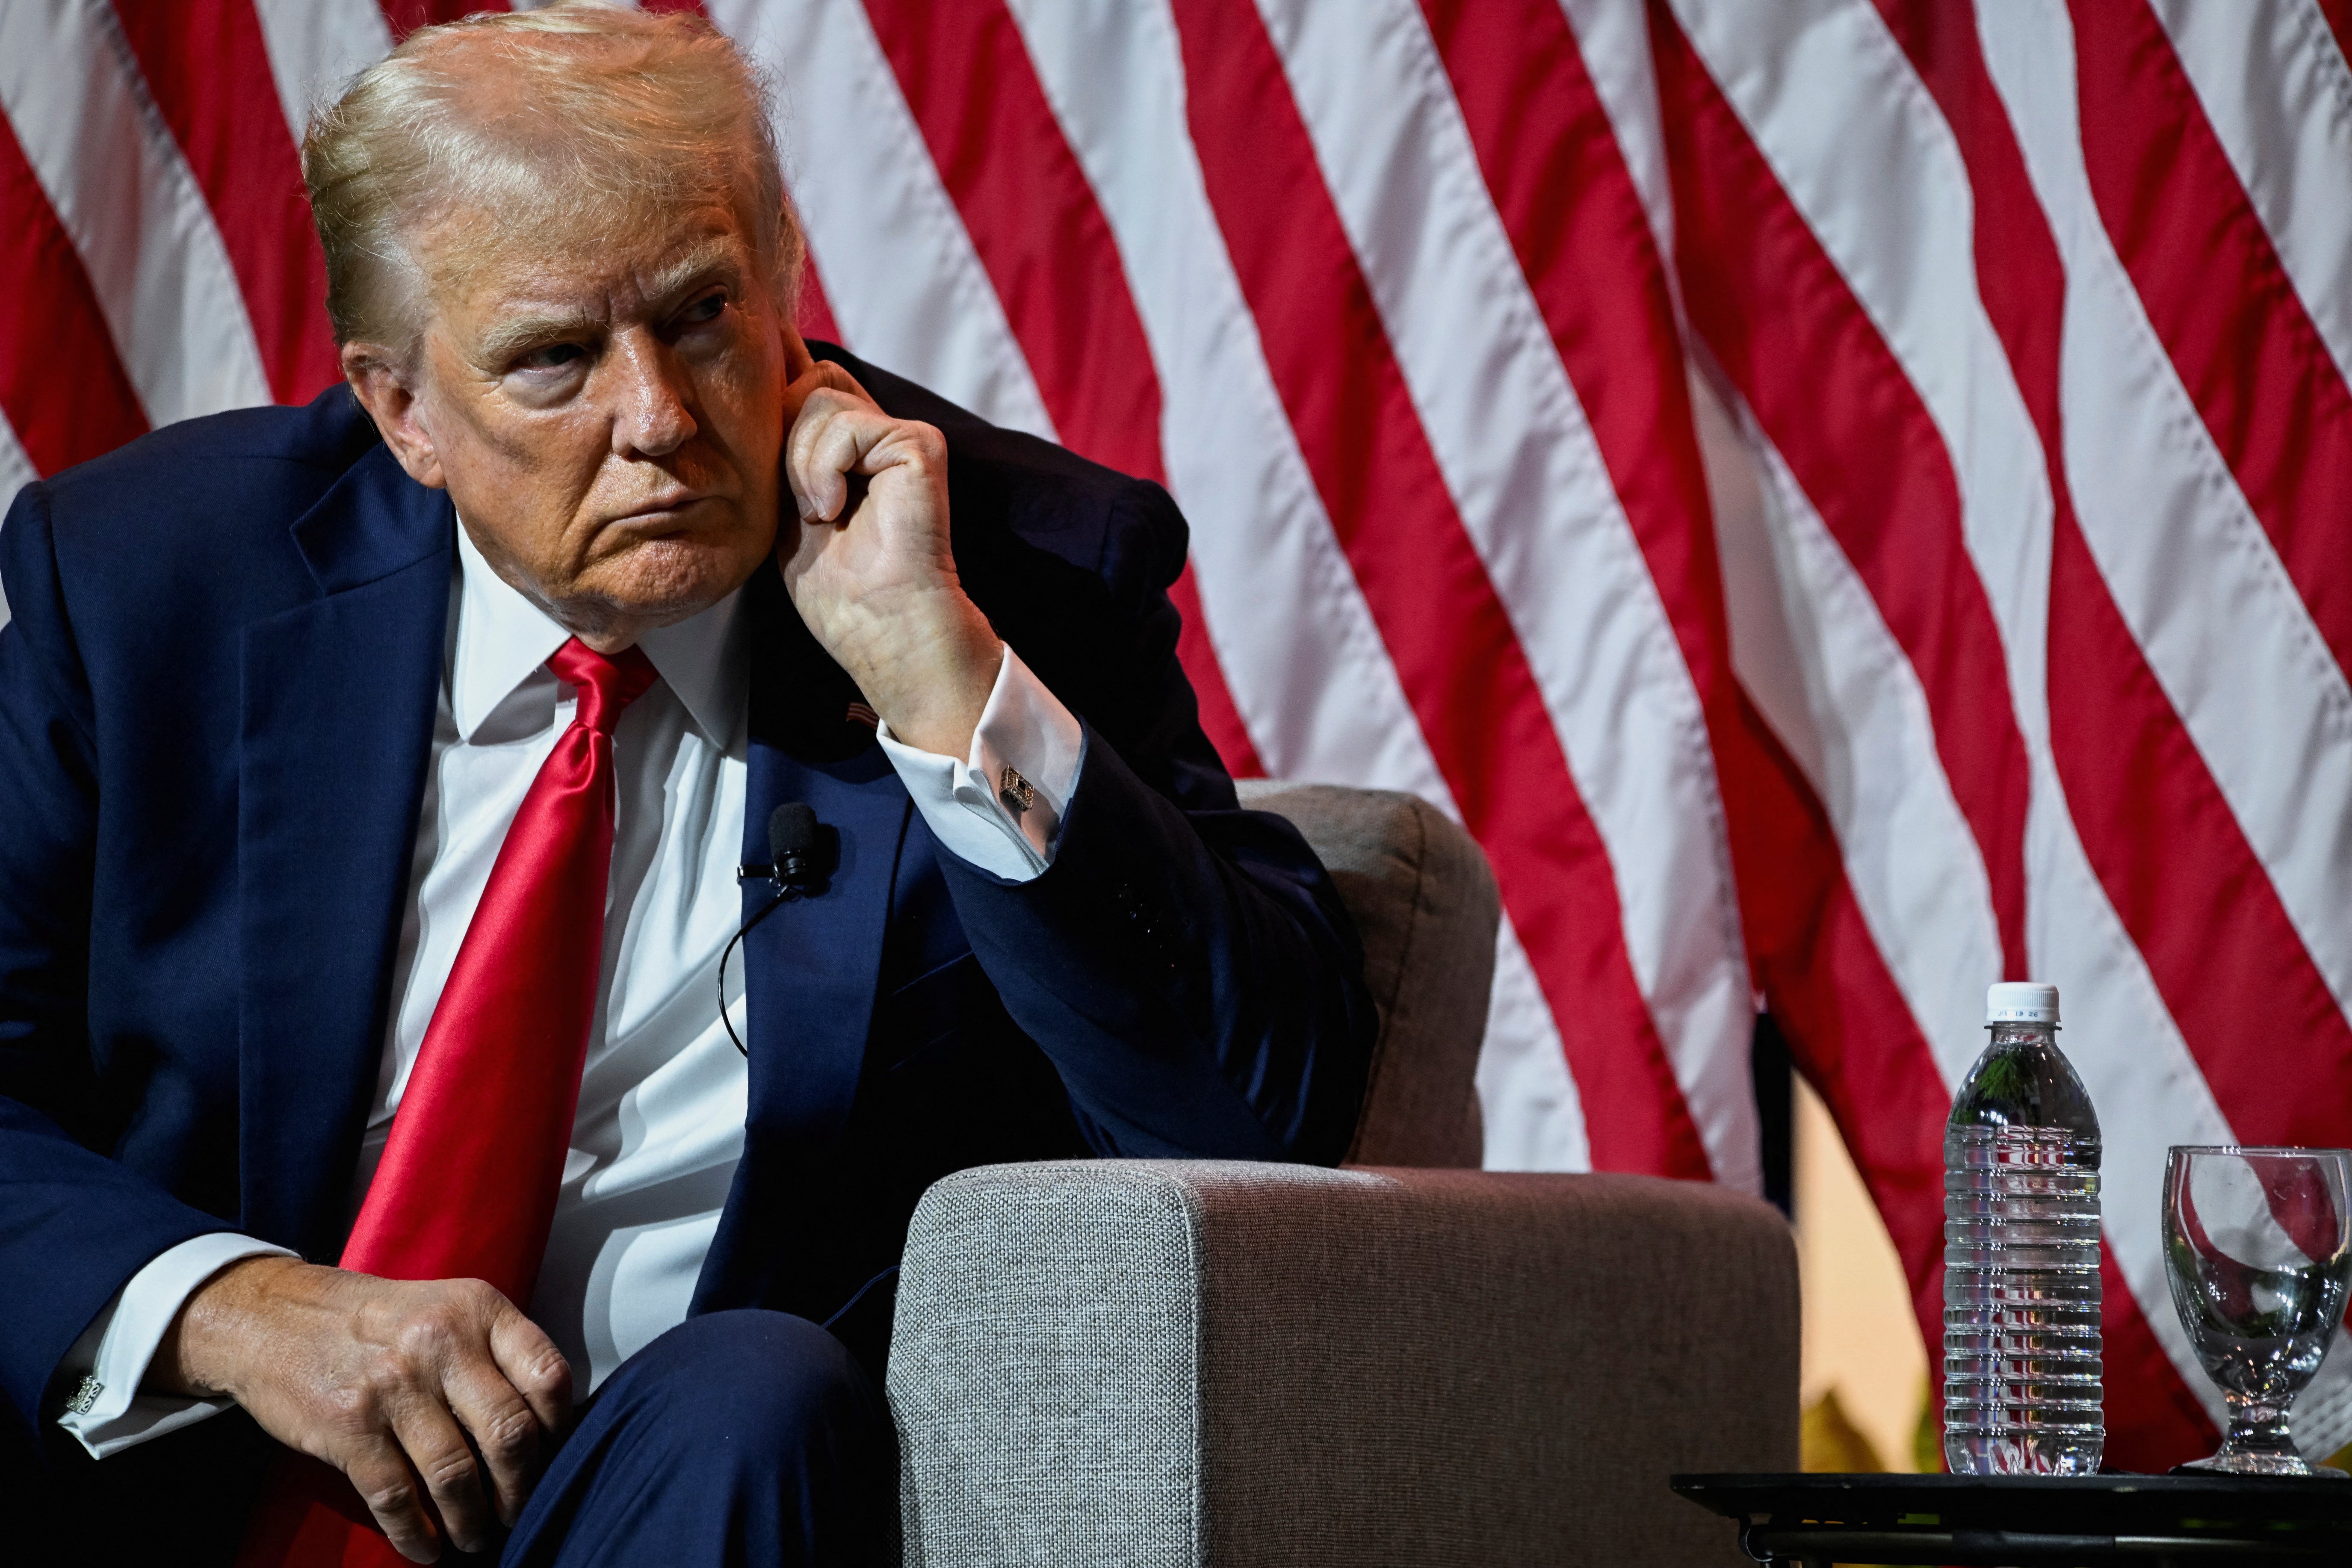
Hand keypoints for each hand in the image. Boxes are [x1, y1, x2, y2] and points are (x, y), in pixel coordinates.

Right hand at [152, 1256, 571, 1562]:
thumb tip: (545, 1428)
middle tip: (517, 1511)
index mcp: (479, 1309)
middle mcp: (441, 1342)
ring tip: (476, 1536)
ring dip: (472, 1520)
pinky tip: (426, 1547)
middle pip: (508, 1432)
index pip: (547, 1376)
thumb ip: (497, 1352)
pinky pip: (396, 1496)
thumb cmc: (379, 1322)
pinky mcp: (348, 1425)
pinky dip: (415, 1533)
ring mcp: (393, 1385)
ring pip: (455, 1473)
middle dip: (520, 1488)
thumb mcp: (449, 1308)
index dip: (560, 1429)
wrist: (276, 1317)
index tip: (553, 1458)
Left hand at [776, 359, 1000, 756]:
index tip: (762, 451)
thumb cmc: (836, 588)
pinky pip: (846, 423)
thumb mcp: (782, 505)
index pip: (804, 380)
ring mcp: (901, 435)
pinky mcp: (918, 445)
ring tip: (819, 513)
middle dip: (783, 434)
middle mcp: (878, 431)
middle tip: (797, 501)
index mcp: (848, 445)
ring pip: (820, 395)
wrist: (880, 628)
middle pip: (809, 378)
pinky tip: (833, 510)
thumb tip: (756, 390)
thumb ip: (779, 448)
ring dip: (800, 462)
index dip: (774, 398)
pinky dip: (823, 468)